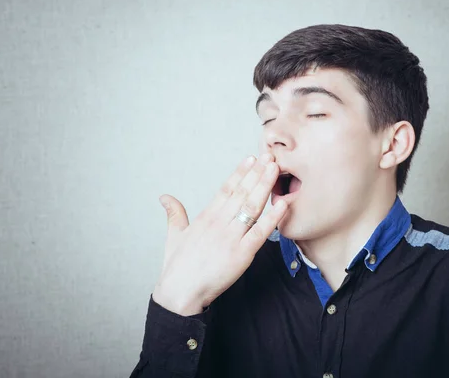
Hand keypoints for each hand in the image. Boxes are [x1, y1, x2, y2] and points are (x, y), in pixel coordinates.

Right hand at [152, 154, 286, 315]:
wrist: (180, 292)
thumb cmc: (177, 267)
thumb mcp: (174, 235)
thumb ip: (175, 213)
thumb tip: (165, 197)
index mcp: (206, 217)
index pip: (226, 189)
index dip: (240, 172)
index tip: (251, 158)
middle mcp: (219, 223)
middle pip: (242, 193)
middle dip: (257, 173)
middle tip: (270, 156)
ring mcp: (231, 238)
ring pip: (251, 206)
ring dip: (265, 186)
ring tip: (275, 169)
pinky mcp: (241, 254)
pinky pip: (260, 232)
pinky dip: (273, 217)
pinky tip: (283, 204)